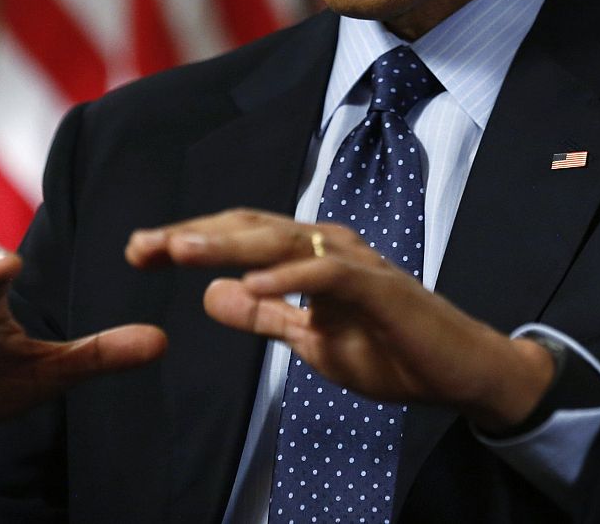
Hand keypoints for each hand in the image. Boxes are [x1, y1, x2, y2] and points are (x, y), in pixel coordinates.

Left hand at [126, 209, 551, 430]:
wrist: (459, 370)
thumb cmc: (392, 348)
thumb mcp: (312, 338)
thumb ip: (265, 316)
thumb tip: (212, 296)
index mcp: (310, 256)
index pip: (240, 238)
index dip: (190, 241)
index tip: (140, 251)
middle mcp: (329, 247)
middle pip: (251, 230)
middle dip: (194, 236)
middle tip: (141, 246)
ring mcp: (355, 262)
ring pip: (283, 241)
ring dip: (229, 244)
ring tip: (181, 250)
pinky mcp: (379, 287)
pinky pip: (329, 275)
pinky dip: (290, 277)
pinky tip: (252, 284)